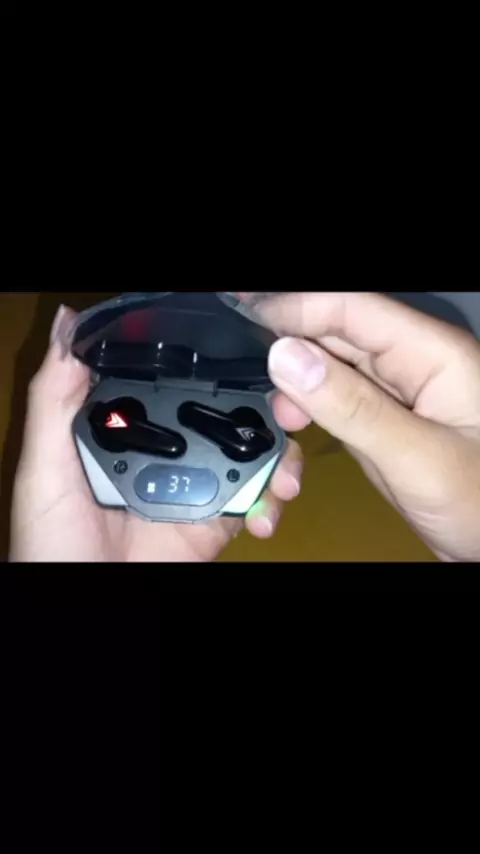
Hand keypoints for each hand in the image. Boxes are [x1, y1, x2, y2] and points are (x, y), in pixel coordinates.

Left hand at [9, 306, 302, 562]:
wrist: (87, 606)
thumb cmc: (52, 539)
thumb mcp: (44, 463)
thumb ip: (54, 397)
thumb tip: (68, 322)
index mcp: (128, 427)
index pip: (178, 383)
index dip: (213, 368)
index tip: (252, 355)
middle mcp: (167, 449)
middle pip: (226, 416)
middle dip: (266, 408)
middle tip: (289, 408)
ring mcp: (195, 485)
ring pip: (251, 454)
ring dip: (280, 455)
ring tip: (285, 474)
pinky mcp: (215, 522)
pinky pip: (253, 502)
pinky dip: (271, 503)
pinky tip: (265, 512)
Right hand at [238, 292, 479, 561]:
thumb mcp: (415, 456)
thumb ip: (350, 406)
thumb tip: (287, 358)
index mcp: (432, 355)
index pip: (352, 309)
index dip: (296, 306)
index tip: (245, 311)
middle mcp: (413, 363)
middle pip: (338, 332)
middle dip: (291, 345)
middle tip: (252, 367)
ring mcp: (398, 392)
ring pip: (332, 365)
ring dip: (298, 382)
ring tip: (284, 415)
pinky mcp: (385, 419)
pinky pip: (338, 397)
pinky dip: (311, 407)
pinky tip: (296, 421)